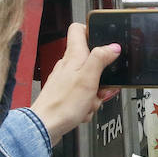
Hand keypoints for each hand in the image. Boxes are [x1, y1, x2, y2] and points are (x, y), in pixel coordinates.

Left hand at [30, 23, 119, 143]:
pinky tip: (83, 111)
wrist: (44, 127)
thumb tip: (113, 46)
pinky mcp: (65, 96)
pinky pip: (84, 97)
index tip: (105, 39)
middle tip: (101, 86)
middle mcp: (68, 66)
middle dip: (102, 75)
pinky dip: (86, 105)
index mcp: (73, 56)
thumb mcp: (88, 78)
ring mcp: (66, 81)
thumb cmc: (62, 104)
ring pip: (90, 81)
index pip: (78, 29)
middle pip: (92, 61)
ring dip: (95, 94)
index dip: (92, 30)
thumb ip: (100, 58)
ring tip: (90, 102)